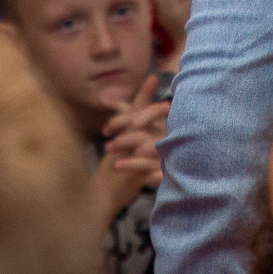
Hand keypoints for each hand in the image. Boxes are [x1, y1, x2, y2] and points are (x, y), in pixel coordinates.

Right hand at [92, 74, 169, 224]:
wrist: (100, 196)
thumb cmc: (114, 171)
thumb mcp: (123, 148)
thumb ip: (133, 130)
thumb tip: (144, 114)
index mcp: (124, 135)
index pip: (134, 111)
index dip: (142, 94)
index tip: (153, 77)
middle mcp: (124, 144)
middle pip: (137, 124)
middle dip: (151, 113)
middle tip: (167, 103)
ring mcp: (128, 160)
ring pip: (141, 147)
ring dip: (156, 141)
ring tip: (172, 134)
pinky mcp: (132, 179)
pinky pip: (146, 175)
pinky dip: (158, 175)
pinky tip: (168, 173)